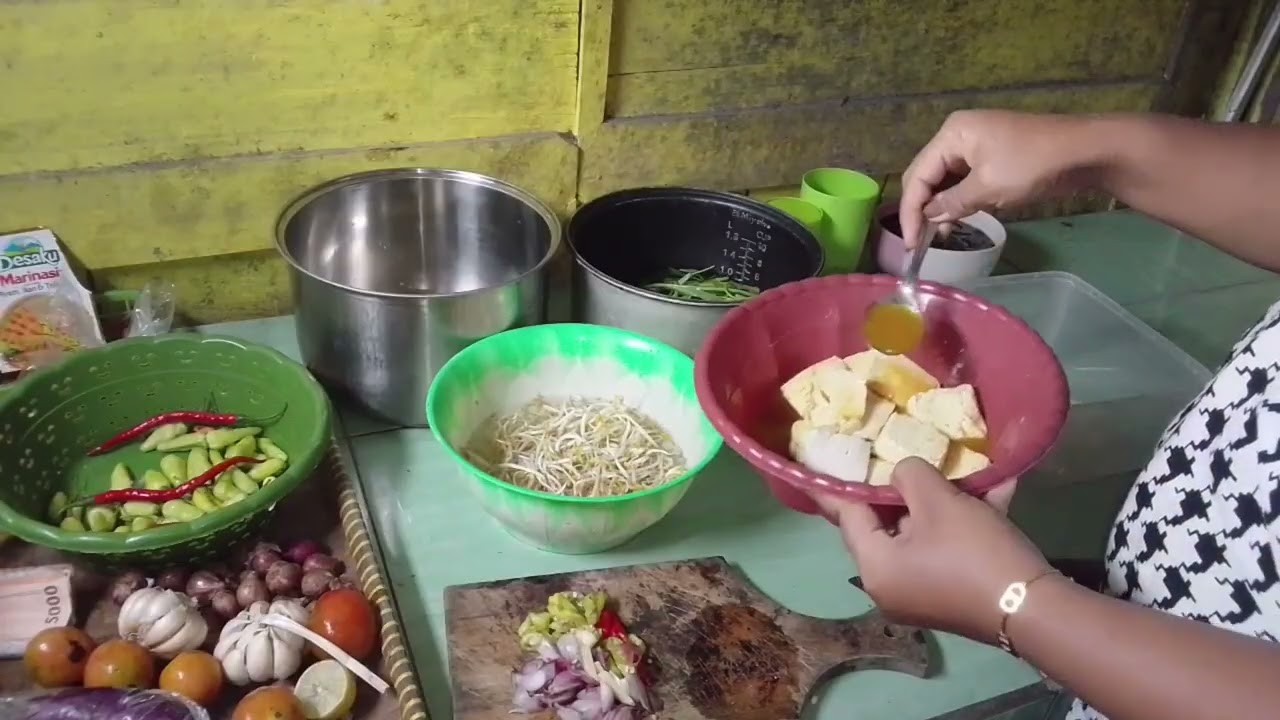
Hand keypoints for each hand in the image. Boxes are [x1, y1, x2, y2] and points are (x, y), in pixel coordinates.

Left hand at [812, 459, 1048, 643]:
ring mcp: (920, 593)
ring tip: (956, 467)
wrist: (1035, 610)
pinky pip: (947, 548)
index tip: (823, 459)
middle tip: (895, 452)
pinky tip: (995, 489)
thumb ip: (909, 476)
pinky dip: (964, 521)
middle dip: (900, 487)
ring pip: (922, 532)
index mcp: (874, 566)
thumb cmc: (974, 552)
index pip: (846, 515)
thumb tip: (902, 473)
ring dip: (941, 500)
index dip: (839, 481)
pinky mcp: (951, 593)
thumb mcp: (938, 501)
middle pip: (884, 524)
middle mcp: (888, 586)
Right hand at [899, 110, 1096, 245]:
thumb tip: (929, 216)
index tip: (911, 244)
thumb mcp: (988, 188)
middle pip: (927, 175)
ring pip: (944, 180)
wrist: (1086, 151)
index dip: (910, 211)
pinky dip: (957, 200)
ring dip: (939, 207)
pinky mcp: (992, 156)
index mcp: (952, 134)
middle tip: (919, 243)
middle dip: (921, 209)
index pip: (917, 175)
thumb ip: (953, 203)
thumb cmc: (1033, 164)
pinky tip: (957, 221)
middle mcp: (958, 135)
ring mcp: (976, 144)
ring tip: (939, 236)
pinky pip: (963, 180)